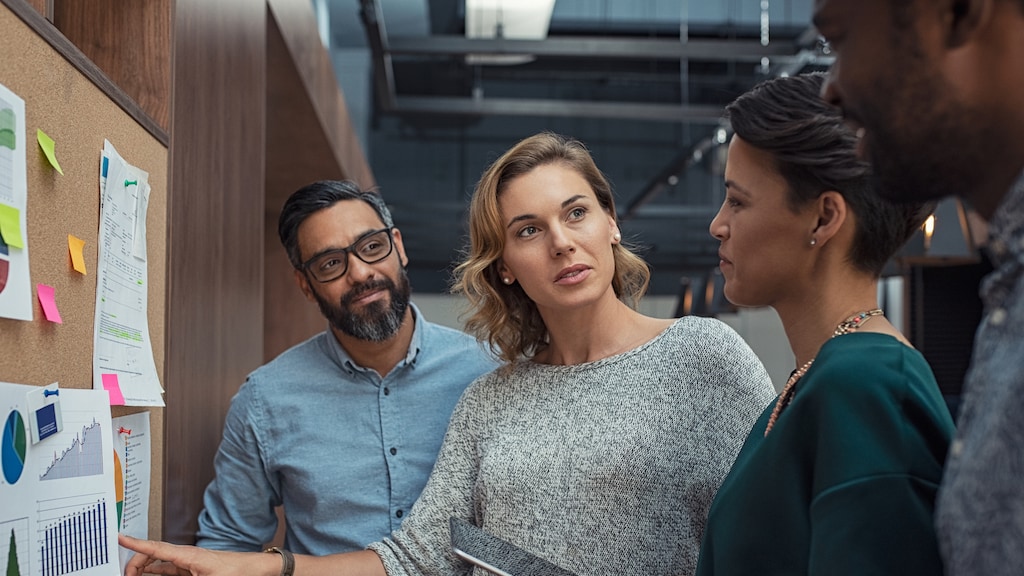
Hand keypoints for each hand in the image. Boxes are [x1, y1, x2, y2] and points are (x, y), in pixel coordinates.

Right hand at [119, 534, 276, 575]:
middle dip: (134, 563)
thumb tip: (161, 574)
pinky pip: (165, 569)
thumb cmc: (237, 572)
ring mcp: (187, 562)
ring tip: (130, 574)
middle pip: (151, 556)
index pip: (155, 548)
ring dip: (142, 568)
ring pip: (156, 563)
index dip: (135, 543)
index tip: (118, 536)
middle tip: (124, 574)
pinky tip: (147, 575)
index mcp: (188, 555)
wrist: (253, 569)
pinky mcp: (190, 569)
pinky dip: (153, 572)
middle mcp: (185, 556)